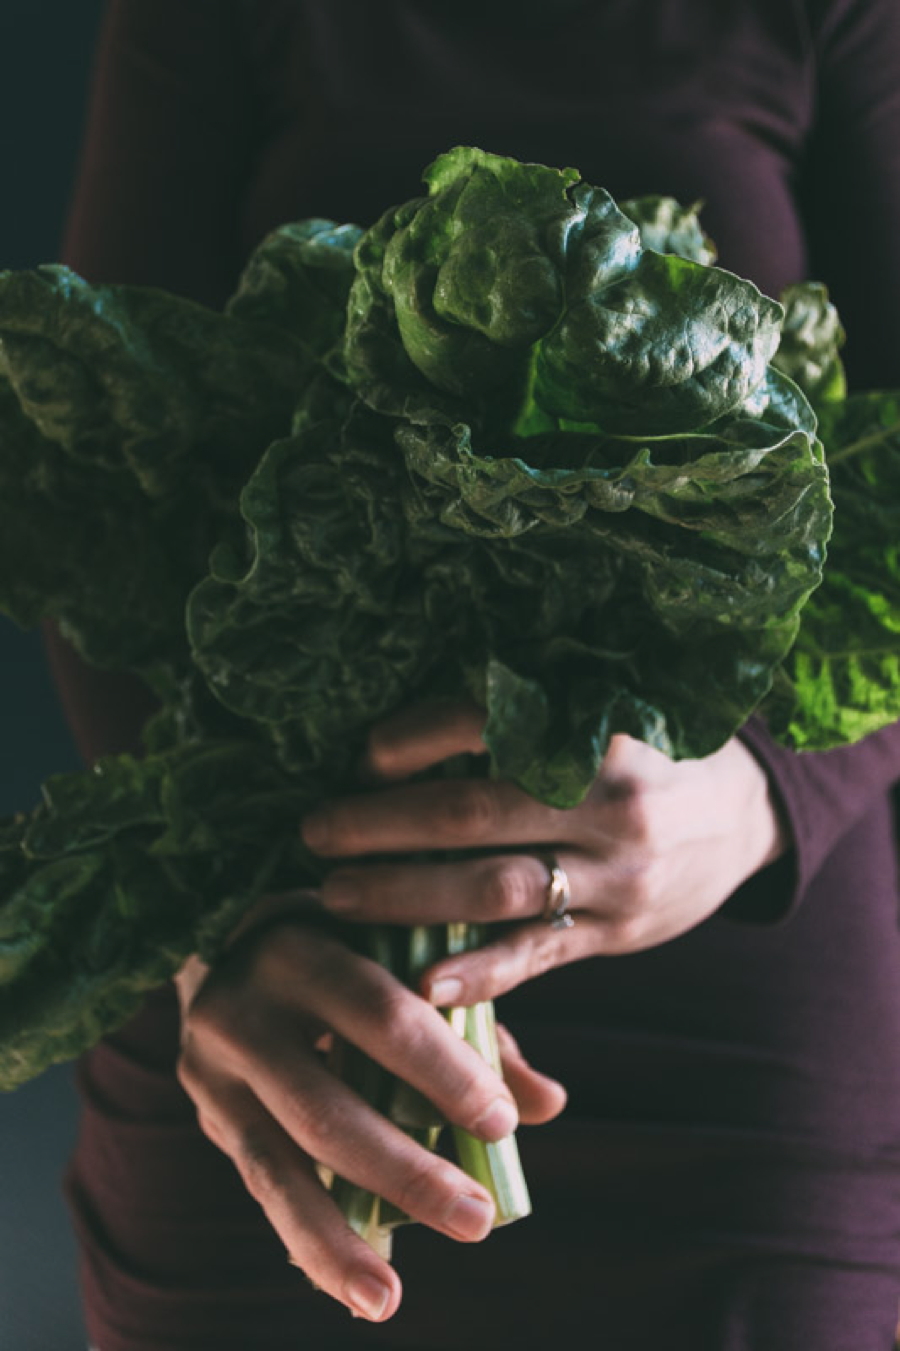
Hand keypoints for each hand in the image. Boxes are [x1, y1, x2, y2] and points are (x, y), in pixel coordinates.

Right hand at [175, 916, 564, 1321]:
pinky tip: (351, 1288)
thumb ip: (470, 1024)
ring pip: (277, 1164)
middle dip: (404, 1173)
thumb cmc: (346, 950)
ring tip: (388, 1299)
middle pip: (325, 1106)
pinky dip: (307, 1240)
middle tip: (477, 1219)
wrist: (226, 940)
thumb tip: (547, 1103)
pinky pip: (259, 1187)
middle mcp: (242, 1008)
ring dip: (337, 1237)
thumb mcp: (399, 960)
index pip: (380, 1015)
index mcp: (301, 949)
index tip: (501, 1124)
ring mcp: (212, 1068)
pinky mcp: (209, 1114)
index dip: (443, 1072)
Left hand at [302, 701, 788, 1006]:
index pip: (492, 726)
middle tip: (315, 832)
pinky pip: (537, 958)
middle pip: (479, 812)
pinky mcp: (613, 934)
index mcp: (604, 734)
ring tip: (335, 896)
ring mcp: (617, 877)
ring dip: (407, 894)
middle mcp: (614, 805)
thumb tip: (402, 729)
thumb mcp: (609, 712)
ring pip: (498, 889)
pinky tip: (420, 983)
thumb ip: (527, 720)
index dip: (418, 737)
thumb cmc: (649, 754)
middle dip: (385, 823)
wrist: (743, 818)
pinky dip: (477, 973)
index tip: (365, 754)